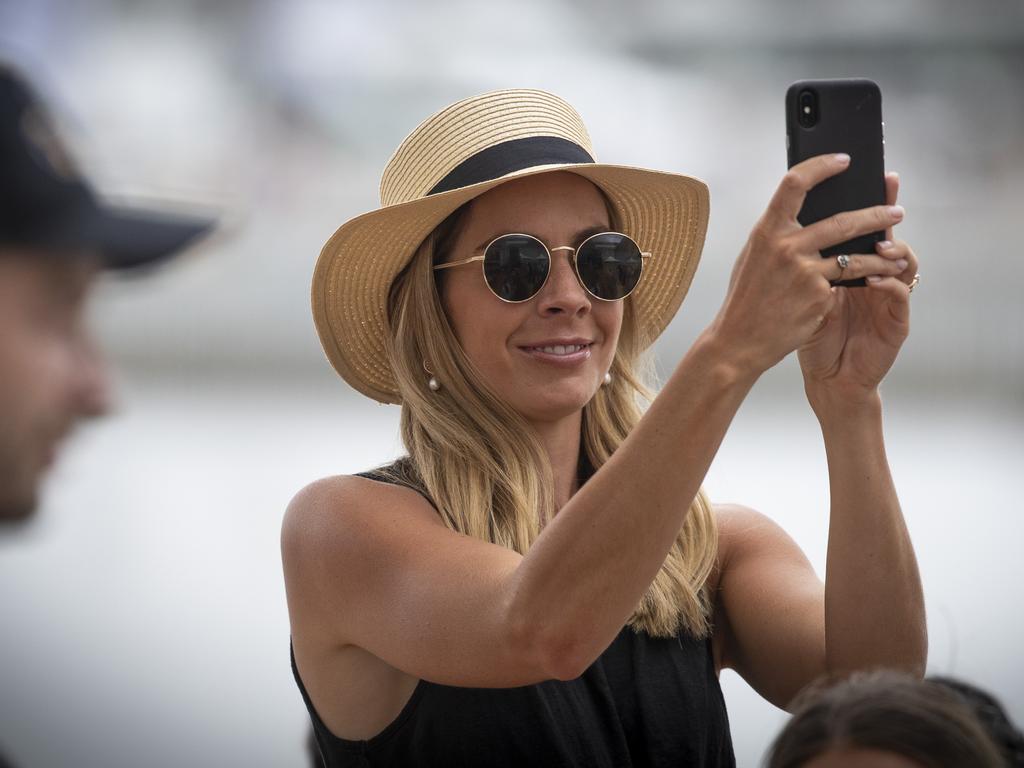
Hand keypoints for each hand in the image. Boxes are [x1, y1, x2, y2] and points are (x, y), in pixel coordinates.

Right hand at [708, 154, 907, 377]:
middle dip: (876, 215)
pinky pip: (844, 284)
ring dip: (882, 254)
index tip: (843, 161)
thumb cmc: (746, 300)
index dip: (822, 166)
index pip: (795, 184)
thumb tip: (802, 217)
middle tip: (895, 212)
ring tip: (896, 255)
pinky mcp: (819, 295)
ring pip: (855, 256)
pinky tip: (868, 287)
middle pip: (842, 220)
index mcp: (767, 231)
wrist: (740, 340)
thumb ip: (777, 236)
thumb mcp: (753, 258)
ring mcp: (804, 271)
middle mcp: (786, 247)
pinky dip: (855, 285)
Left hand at [797, 172, 918, 408]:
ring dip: (892, 249)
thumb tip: (783, 221)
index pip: (860, 227)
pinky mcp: (896, 323)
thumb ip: (802, 260)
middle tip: (884, 190)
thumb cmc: (811, 334)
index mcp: (851, 267)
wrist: (826, 377)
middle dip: (884, 211)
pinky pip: (900, 296)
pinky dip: (888, 284)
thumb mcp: (802, 290)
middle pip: (886, 236)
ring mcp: (889, 298)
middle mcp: (875, 278)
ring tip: (880, 243)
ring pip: (904, 263)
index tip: (856, 168)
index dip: (863, 199)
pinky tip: (874, 278)